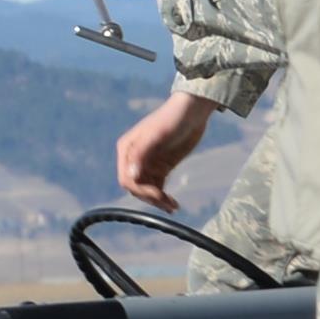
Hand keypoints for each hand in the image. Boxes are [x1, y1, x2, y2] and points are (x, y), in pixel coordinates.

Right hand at [118, 84, 214, 210]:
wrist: (192, 111)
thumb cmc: (172, 119)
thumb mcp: (157, 135)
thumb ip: (141, 153)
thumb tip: (130, 175)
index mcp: (127, 150)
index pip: (127, 178)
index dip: (140, 190)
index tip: (158, 194)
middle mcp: (134, 158)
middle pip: (136, 187)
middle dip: (150, 197)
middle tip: (169, 204)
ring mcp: (148, 164)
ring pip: (147, 189)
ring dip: (157, 200)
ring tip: (174, 207)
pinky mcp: (162, 167)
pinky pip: (158, 186)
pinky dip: (163, 197)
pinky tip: (173, 203)